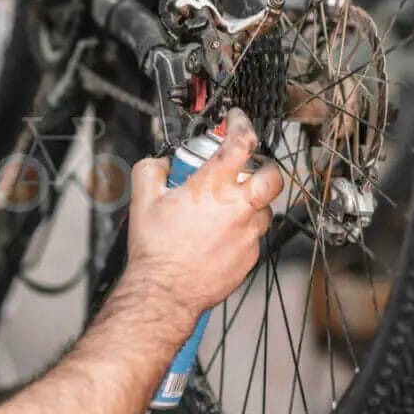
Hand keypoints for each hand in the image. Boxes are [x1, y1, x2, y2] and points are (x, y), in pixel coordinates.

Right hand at [124, 109, 284, 323]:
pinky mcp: (250, 256)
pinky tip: (220, 235)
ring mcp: (248, 233)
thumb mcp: (142, 199)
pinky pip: (254, 235)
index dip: (241, 123)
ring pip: (265, 208)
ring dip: (251, 202)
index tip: (236, 121)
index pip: (241, 141)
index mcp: (213, 186)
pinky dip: (242, 229)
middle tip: (247, 167)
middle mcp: (238, 207)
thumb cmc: (156, 250)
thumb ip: (152, 169)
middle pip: (272, 175)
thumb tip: (162, 164)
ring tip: (227, 208)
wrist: (164, 292)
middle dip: (264, 166)